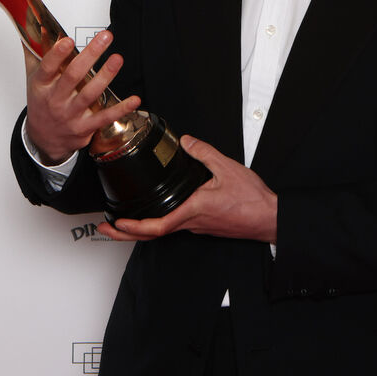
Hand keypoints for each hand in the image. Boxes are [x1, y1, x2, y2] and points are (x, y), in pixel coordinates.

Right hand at [23, 31, 140, 164]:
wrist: (43, 139)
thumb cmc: (41, 103)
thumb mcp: (32, 78)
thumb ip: (34, 53)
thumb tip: (31, 27)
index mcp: (42, 85)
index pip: (48, 68)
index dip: (57, 54)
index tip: (67, 40)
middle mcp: (56, 99)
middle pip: (73, 76)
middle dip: (90, 55)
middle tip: (104, 37)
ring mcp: (71, 114)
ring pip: (90, 94)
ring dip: (105, 76)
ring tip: (117, 59)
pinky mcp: (85, 127)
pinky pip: (104, 117)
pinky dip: (120, 109)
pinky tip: (134, 99)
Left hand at [97, 136, 277, 243]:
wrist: (269, 218)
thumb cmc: (252, 200)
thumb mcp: (228, 168)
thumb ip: (205, 153)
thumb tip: (186, 141)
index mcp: (194, 210)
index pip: (158, 226)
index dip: (134, 227)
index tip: (117, 224)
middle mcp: (192, 223)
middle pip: (153, 234)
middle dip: (126, 234)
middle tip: (106, 228)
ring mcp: (197, 227)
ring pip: (163, 231)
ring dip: (140, 229)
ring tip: (123, 222)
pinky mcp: (204, 225)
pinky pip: (175, 226)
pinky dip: (157, 224)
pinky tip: (153, 214)